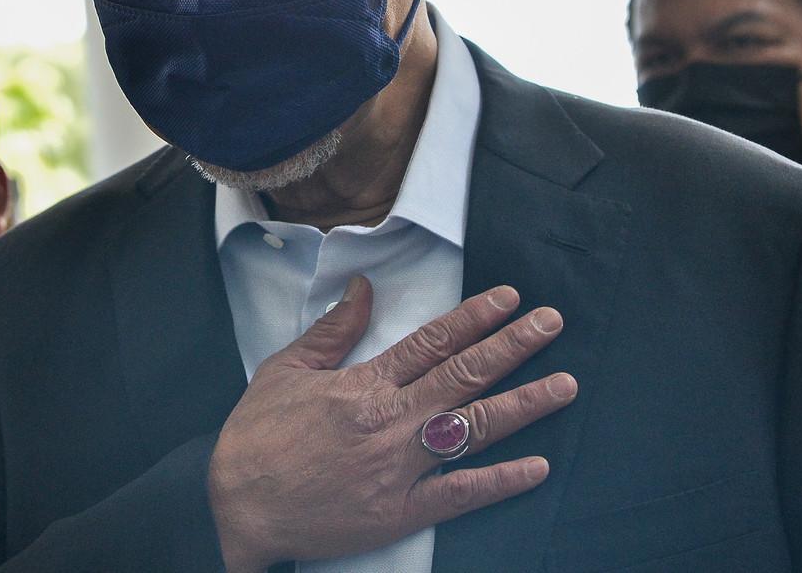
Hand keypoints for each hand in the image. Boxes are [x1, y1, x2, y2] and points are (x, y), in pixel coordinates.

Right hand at [207, 277, 575, 570]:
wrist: (237, 508)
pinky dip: (501, 482)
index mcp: (364, 384)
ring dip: (523, 405)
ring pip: (474, 430)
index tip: (509, 298)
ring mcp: (400, 469)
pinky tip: (537, 467)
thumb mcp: (286, 370)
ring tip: (564, 384)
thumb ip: (333, 331)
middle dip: (513, 346)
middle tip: (551, 324)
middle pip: (465, 376)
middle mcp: (391, 421)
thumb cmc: (257, 438)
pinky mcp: (401, 512)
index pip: (433, 342)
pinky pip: (461, 495)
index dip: (475, 317)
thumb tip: (362, 288)